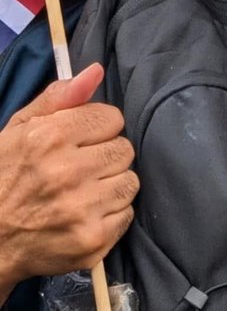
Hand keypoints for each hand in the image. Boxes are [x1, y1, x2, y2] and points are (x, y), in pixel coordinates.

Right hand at [0, 63, 137, 302]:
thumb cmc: (3, 178)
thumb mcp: (18, 130)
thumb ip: (58, 98)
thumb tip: (96, 71)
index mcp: (48, 138)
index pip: (111, 118)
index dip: (97, 128)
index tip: (80, 140)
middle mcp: (67, 172)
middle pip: (124, 149)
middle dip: (106, 155)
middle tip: (80, 168)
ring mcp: (82, 209)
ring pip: (130, 181)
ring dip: (111, 184)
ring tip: (83, 191)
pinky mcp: (94, 240)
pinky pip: (127, 214)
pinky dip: (111, 213)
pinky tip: (85, 213)